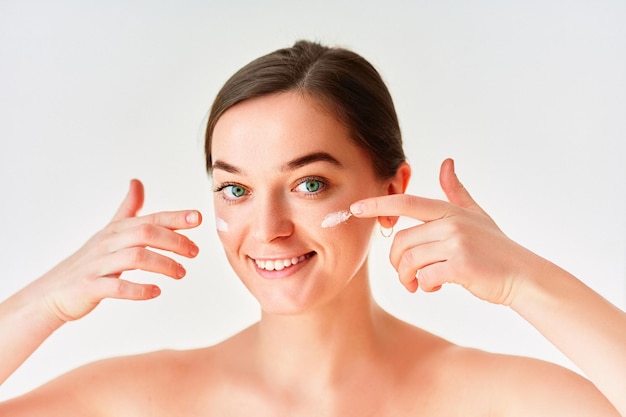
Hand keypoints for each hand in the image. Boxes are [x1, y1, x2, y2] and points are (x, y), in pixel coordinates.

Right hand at [35, 179, 201, 322]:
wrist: (52, 292)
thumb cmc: (87, 262)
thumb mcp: (108, 233)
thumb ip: (128, 210)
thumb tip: (137, 182)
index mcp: (116, 230)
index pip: (150, 218)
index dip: (174, 217)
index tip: (197, 218)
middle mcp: (107, 243)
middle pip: (145, 233)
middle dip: (174, 241)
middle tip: (194, 252)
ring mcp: (98, 264)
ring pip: (135, 257)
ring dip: (163, 264)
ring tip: (181, 273)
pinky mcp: (90, 286)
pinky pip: (117, 286)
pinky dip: (139, 289)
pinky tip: (156, 291)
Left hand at [350, 159, 541, 304]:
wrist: (523, 276)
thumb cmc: (496, 248)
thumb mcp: (477, 214)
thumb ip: (456, 191)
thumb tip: (447, 162)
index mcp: (450, 211)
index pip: (406, 202)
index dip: (378, 203)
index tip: (355, 207)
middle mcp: (451, 223)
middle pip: (402, 241)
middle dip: (397, 262)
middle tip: (405, 276)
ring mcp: (457, 244)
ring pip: (410, 260)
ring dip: (408, 278)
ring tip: (418, 284)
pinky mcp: (461, 266)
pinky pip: (425, 277)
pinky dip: (424, 286)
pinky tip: (434, 288)